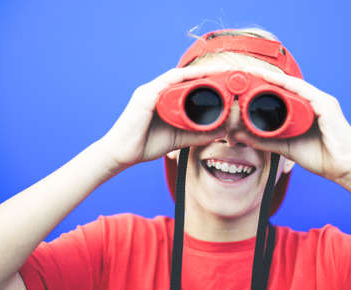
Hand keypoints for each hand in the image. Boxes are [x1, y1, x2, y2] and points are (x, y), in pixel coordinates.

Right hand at [98, 66, 228, 171]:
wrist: (121, 154)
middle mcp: (157, 91)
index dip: (208, 79)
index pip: (189, 84)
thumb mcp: (179, 138)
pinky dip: (183, 78)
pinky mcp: (144, 97)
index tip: (228, 80)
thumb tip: (222, 131)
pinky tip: (198, 77)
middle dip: (208, 72)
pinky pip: (166, 83)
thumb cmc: (146, 144)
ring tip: (219, 72)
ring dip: (199, 73)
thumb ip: (198, 134)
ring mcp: (149, 91)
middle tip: (229, 73)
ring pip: (178, 77)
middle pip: (186, 77)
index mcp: (164, 98)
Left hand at [234, 67, 350, 182]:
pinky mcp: (327, 106)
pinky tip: (274, 81)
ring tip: (256, 74)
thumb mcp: (286, 147)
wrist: (344, 169)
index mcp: (306, 110)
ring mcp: (321, 102)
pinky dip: (289, 86)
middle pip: (287, 86)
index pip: (283, 93)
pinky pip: (305, 92)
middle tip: (246, 72)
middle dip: (267, 78)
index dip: (265, 86)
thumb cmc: (321, 157)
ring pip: (294, 86)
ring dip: (275, 79)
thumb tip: (240, 136)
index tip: (245, 83)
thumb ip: (265, 141)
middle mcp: (314, 102)